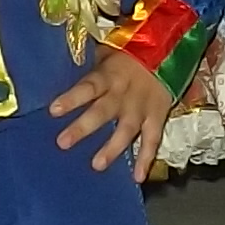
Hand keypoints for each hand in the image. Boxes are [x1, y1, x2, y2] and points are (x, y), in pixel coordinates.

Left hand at [49, 47, 176, 178]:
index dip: (72, 98)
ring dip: (112, 148)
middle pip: (102, 112)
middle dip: (83, 128)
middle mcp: (124, 93)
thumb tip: (64, 69)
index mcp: (109, 75)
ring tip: (97, 165)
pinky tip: (138, 177)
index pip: (88, 87)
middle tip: (63, 143)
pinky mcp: (158, 116)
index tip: (54, 111)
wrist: (170, 47)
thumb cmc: (130, 51)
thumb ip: (92, 67)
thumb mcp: (108, 52)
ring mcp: (141, 107)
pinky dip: (146, 158)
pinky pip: (152, 140)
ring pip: (126, 130)